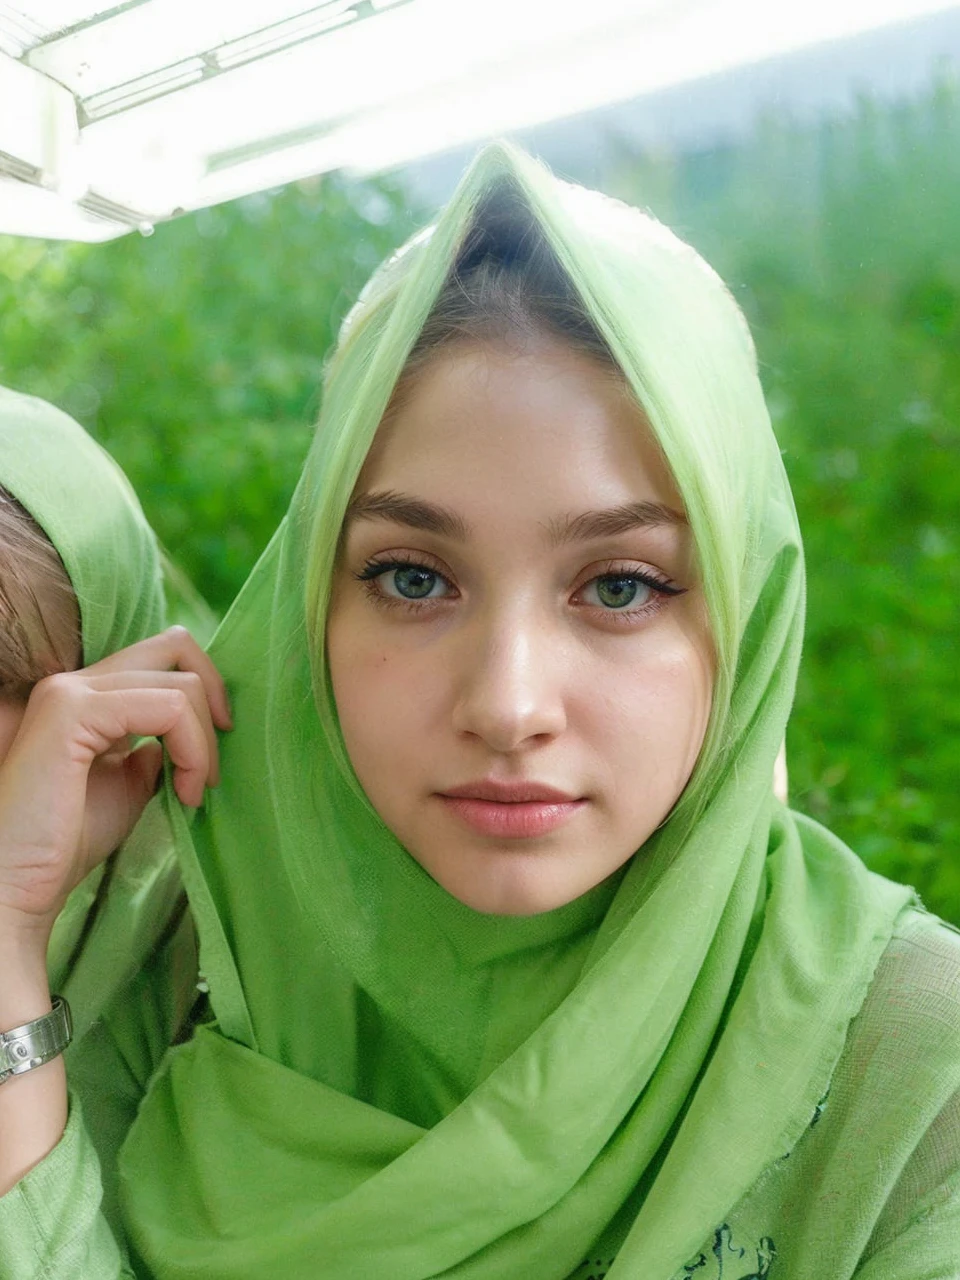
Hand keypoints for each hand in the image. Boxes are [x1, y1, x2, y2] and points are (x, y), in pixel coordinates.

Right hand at [0, 627, 230, 937]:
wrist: (15, 885)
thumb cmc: (62, 846)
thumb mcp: (123, 787)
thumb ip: (149, 752)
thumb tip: (179, 734)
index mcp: (85, 696)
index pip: (161, 655)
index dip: (204, 691)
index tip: (210, 752)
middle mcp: (74, 682)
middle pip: (175, 649)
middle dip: (213, 705)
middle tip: (211, 771)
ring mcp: (70, 691)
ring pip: (181, 685)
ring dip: (204, 743)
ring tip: (192, 792)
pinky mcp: (73, 711)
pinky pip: (169, 708)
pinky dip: (192, 749)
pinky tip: (184, 791)